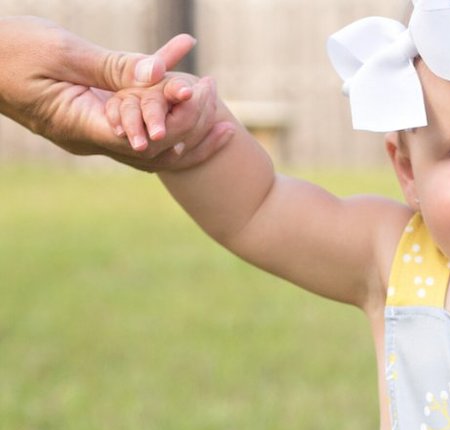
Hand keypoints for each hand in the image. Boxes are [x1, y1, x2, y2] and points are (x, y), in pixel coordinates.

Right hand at [0, 17, 232, 168]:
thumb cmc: (7, 49)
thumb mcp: (62, 52)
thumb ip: (111, 67)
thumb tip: (158, 76)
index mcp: (82, 128)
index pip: (145, 138)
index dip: (178, 120)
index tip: (200, 93)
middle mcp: (91, 139)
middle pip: (154, 147)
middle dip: (190, 123)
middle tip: (214, 91)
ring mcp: (90, 133)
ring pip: (148, 139)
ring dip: (182, 120)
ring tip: (213, 99)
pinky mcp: (89, 119)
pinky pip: (132, 119)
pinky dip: (157, 105)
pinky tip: (177, 81)